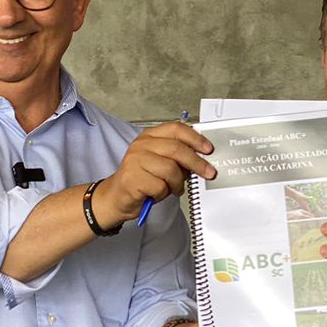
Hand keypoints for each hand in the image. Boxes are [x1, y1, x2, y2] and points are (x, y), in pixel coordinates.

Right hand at [95, 122, 215, 225]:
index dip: (195, 138)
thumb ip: (177, 157)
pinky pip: (161, 186)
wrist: (117, 196)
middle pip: (177, 149)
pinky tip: (157, 193)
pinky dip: (164, 193)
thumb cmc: (142, 179)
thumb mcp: (160, 162)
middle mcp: (141, 145)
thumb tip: (202, 158)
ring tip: (174, 188)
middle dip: (197, 163)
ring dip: (178, 183)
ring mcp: (135, 161)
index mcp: (149, 136)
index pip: (176, 129)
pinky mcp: (133, 179)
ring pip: (171, 170)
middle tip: (209, 173)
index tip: (209, 149)